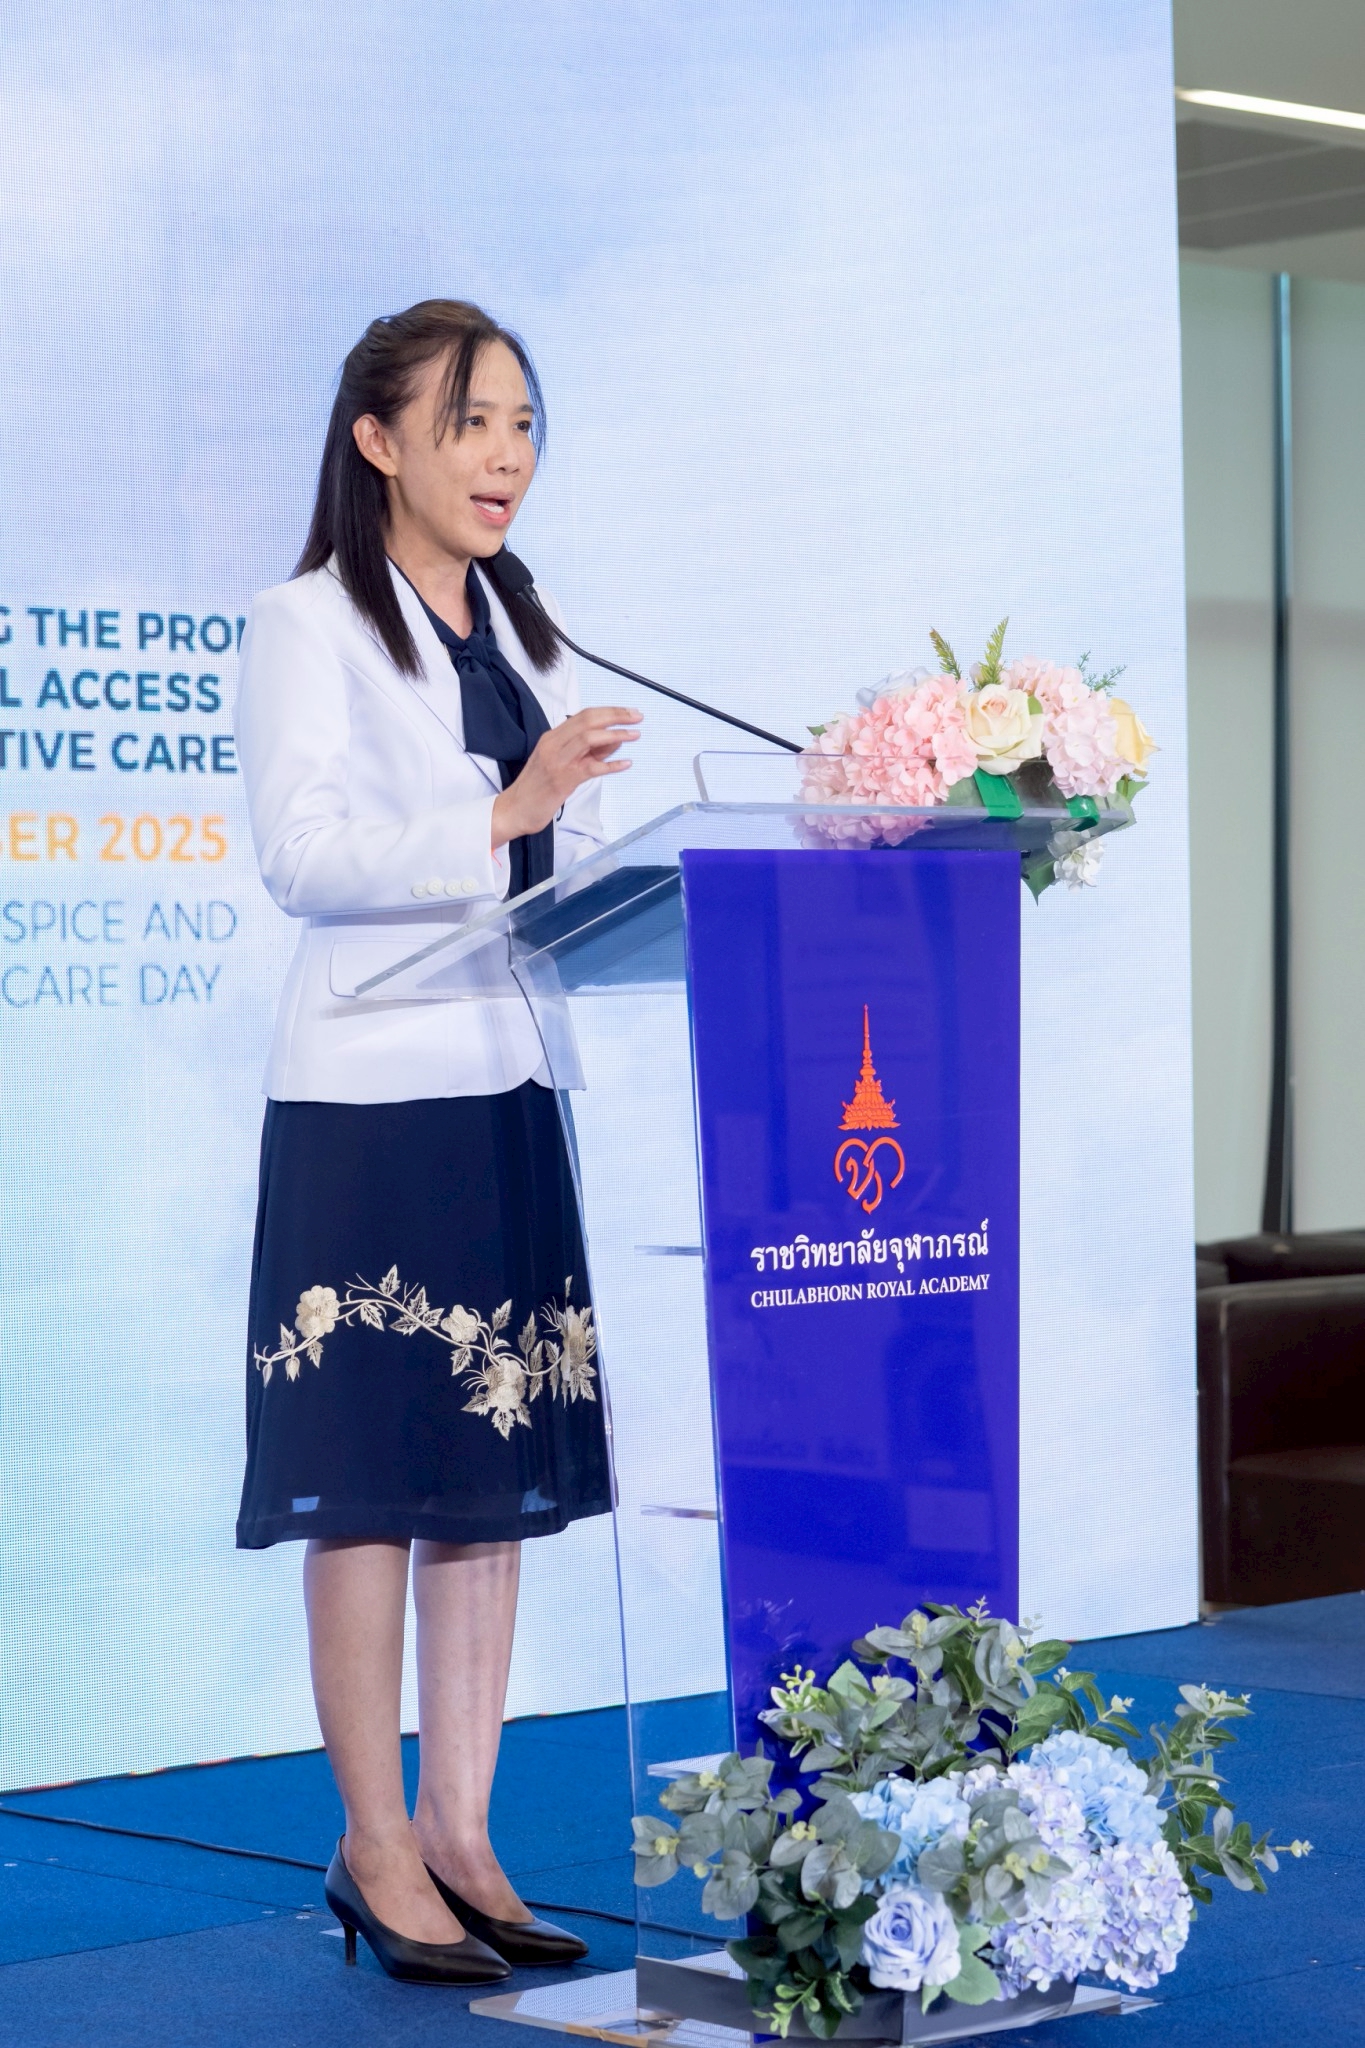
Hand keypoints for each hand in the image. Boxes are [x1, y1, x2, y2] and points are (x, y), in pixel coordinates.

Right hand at [491, 706, 640, 846]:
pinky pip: (591, 767)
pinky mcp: (562, 780)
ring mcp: (557, 761)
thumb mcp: (562, 763)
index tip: (629, 712)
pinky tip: (625, 764)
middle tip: (637, 716)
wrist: (515, 809)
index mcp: (552, 737)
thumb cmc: (538, 788)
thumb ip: (588, 751)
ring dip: (615, 734)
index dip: (609, 711)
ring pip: (589, 738)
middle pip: (588, 720)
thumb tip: (616, 738)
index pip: (584, 716)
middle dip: (616, 715)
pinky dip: (611, 765)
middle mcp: (553, 744)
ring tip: (635, 734)